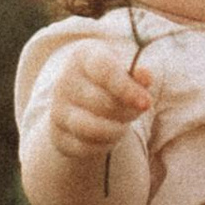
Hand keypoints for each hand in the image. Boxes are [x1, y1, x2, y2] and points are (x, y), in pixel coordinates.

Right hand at [44, 37, 153, 164]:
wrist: (81, 99)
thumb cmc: (110, 81)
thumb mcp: (125, 71)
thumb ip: (137, 75)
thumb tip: (145, 76)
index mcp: (83, 57)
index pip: (104, 71)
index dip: (126, 88)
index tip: (146, 103)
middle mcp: (65, 82)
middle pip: (102, 103)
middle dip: (127, 111)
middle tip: (136, 109)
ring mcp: (58, 110)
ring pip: (91, 128)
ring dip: (116, 130)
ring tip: (122, 124)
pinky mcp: (58, 135)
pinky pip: (85, 147)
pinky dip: (104, 145)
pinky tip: (108, 134)